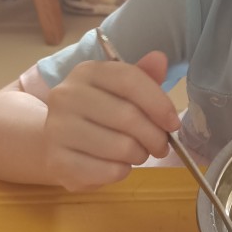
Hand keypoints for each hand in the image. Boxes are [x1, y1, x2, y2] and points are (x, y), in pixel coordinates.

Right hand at [42, 51, 180, 191]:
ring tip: (138, 153)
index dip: (159, 103)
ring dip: (140, 155)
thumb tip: (160, 59)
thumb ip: (143, 76)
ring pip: (121, 147)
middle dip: (155, 136)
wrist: (57, 142)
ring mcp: (57, 129)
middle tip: (161, 145)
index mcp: (87, 72)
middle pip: (128, 116)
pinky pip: (109, 171)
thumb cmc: (99, 113)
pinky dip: (123, 172)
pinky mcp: (57, 162)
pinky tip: (118, 166)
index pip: (129, 80)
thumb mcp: (120, 90)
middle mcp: (67, 96)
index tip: (173, 123)